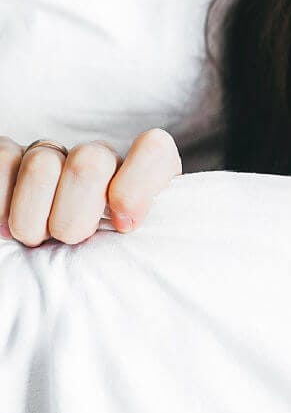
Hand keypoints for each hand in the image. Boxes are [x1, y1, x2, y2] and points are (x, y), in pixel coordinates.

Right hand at [0, 129, 181, 246]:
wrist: (50, 261)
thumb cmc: (102, 260)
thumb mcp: (134, 252)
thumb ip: (146, 238)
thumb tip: (128, 225)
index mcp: (142, 178)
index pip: (154, 151)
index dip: (137, 186)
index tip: (123, 225)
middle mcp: (100, 159)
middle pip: (90, 163)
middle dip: (75, 216)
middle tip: (70, 240)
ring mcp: (54, 155)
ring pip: (42, 164)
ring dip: (34, 217)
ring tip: (37, 238)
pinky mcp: (12, 157)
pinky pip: (4, 160)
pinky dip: (2, 205)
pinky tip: (6, 229)